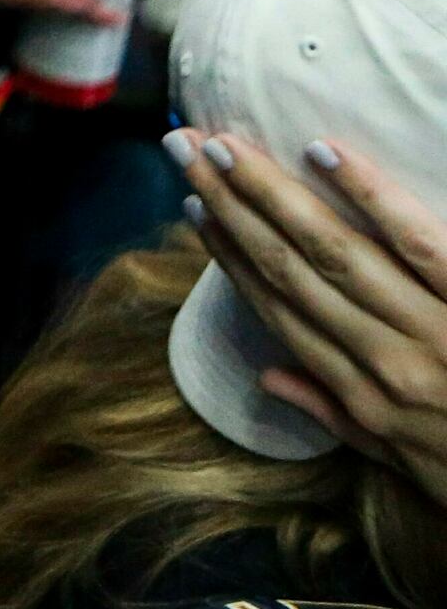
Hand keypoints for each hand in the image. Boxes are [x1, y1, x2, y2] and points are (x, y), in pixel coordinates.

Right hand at [177, 131, 446, 506]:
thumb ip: (337, 416)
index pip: (279, 312)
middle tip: (186, 149)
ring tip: (229, 146)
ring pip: (335, 250)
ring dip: (274, 193)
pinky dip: (369, 194)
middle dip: (232, 206)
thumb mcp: (405, 462)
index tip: (194, 207)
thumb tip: (269, 379)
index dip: (229, 257)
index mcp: (362, 397)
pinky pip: (417, 242)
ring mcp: (429, 330)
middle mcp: (382, 360)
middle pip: (291, 270)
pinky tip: (324, 152)